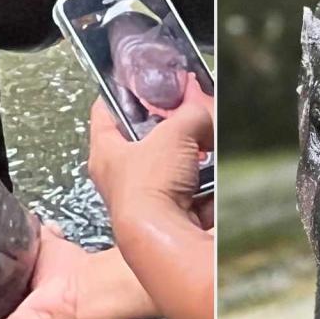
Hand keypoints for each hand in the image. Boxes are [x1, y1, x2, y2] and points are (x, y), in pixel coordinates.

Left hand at [88, 73, 213, 228]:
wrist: (167, 237)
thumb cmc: (148, 189)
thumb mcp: (174, 132)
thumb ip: (191, 114)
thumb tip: (202, 112)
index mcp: (105, 151)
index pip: (105, 111)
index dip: (122, 92)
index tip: (138, 81)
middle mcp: (121, 176)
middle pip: (148, 138)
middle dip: (173, 127)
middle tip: (188, 116)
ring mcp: (147, 197)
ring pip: (174, 163)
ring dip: (193, 155)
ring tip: (206, 145)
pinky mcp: (170, 214)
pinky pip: (192, 188)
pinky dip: (206, 180)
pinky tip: (214, 173)